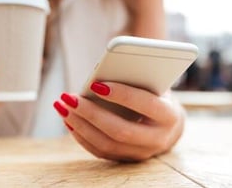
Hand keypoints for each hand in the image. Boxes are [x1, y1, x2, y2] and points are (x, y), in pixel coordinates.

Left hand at [53, 82, 184, 160]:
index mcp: (169, 115)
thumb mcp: (154, 82)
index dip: (122, 94)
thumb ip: (136, 75)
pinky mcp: (126, 159)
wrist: (168, 123)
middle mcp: (158, 139)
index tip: (96, 84)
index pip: (146, 105)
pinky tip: (68, 120)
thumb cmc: (157, 93)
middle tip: (70, 97)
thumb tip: (101, 72)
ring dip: (80, 125)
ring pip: (107, 145)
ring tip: (62, 106)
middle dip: (91, 113)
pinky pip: (100, 151)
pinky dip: (81, 136)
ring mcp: (141, 153)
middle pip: (121, 131)